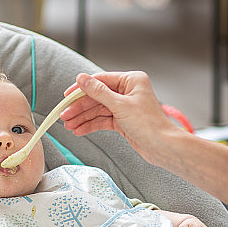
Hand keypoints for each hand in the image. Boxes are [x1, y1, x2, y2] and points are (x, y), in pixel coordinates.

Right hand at [60, 72, 177, 162]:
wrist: (163, 147)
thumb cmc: (150, 125)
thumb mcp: (120, 106)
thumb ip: (99, 92)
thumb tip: (82, 79)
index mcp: (131, 81)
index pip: (100, 80)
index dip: (82, 89)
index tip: (67, 96)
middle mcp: (128, 92)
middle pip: (97, 97)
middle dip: (80, 107)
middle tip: (65, 115)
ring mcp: (125, 107)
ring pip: (98, 110)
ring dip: (83, 118)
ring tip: (69, 125)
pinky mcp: (123, 121)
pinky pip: (103, 121)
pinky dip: (91, 126)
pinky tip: (79, 130)